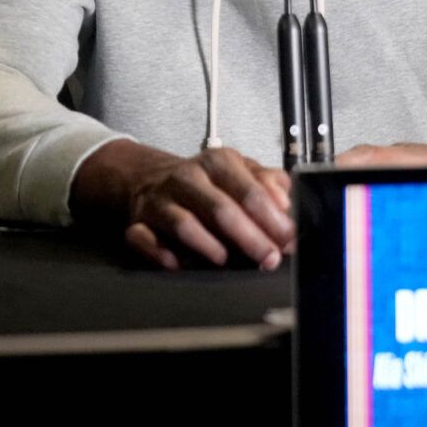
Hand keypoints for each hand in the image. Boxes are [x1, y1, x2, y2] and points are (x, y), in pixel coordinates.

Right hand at [71, 140, 293, 270]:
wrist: (150, 177)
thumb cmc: (207, 182)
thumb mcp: (242, 172)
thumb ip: (270, 184)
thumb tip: (289, 206)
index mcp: (218, 162)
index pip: (251, 191)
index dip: (274, 220)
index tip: (289, 240)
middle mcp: (188, 178)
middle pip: (221, 209)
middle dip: (250, 238)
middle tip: (268, 258)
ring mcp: (160, 200)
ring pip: (184, 224)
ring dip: (209, 246)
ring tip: (227, 261)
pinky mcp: (138, 222)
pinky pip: (144, 240)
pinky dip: (161, 254)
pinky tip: (179, 264)